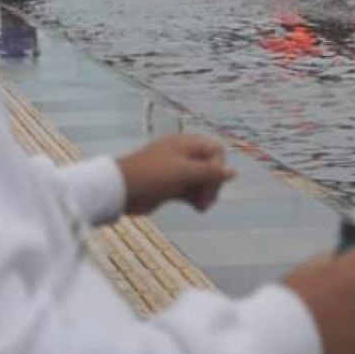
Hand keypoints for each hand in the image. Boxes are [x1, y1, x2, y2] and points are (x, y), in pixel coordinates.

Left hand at [117, 134, 235, 214]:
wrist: (120, 190)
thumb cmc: (151, 175)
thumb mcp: (182, 172)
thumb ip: (209, 172)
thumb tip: (234, 172)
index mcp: (185, 144)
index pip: (214, 150)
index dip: (218, 165)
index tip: (212, 179)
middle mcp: (183, 156)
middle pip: (210, 167)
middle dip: (213, 182)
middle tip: (207, 197)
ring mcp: (177, 172)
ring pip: (201, 181)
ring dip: (206, 193)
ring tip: (202, 205)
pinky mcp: (171, 188)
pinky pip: (191, 191)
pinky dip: (196, 199)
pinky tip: (198, 208)